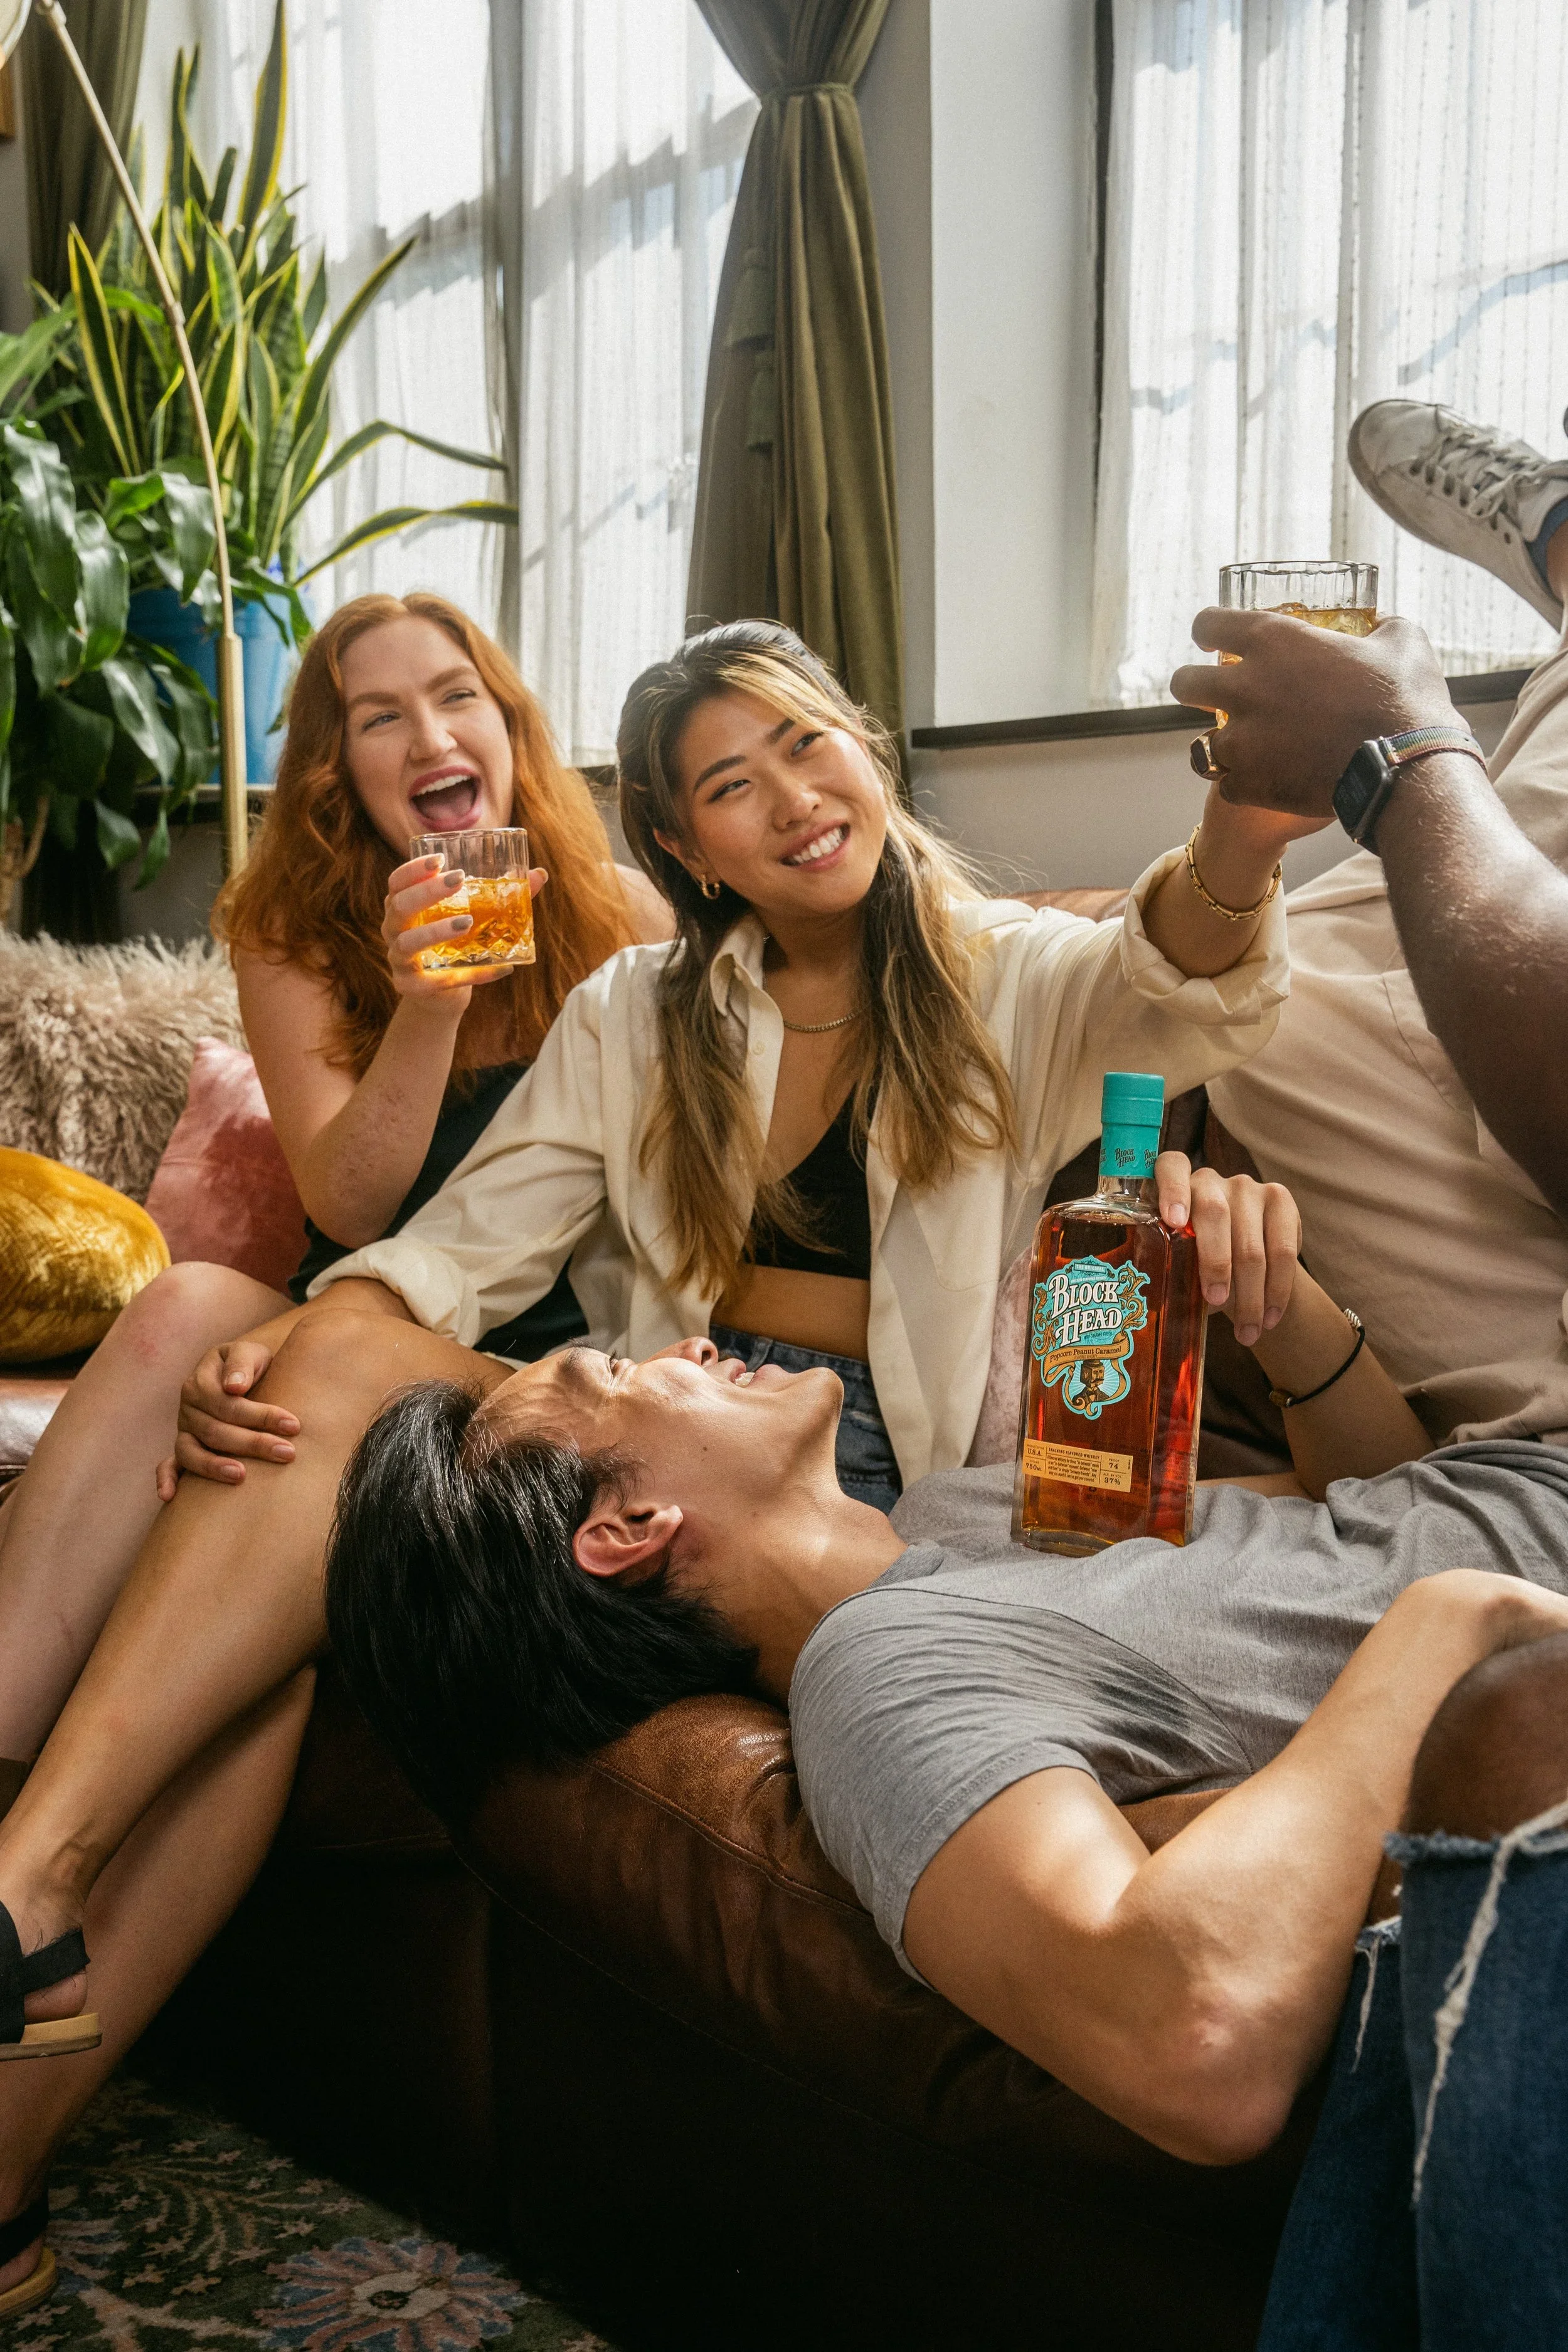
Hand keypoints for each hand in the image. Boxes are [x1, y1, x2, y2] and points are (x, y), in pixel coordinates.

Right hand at [155, 1339, 300, 1497]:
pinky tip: (170, 1496)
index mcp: (200, 1381)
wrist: (244, 1371)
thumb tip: (234, 1387)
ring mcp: (184, 1429)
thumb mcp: (249, 1352)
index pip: (228, 1404)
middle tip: (287, 1453)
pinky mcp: (184, 1447)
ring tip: (241, 1475)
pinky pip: (169, 1465)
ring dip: (214, 1466)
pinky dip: (166, 1479)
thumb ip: (242, 1363)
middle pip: (215, 1431)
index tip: (294, 1425)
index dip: (260, 1415)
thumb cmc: (251, 1363)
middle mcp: (188, 1407)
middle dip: (253, 1443)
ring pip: (191, 1451)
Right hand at [381, 854, 547, 1007]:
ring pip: (408, 943)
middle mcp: (393, 930)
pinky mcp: (411, 987)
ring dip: (436, 931)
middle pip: (400, 906)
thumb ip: (501, 896)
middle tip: (458, 879)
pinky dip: (473, 975)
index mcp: (402, 907)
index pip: (397, 882)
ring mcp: (399, 960)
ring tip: (467, 922)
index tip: (440, 859)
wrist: (441, 995)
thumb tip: (539, 874)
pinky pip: (439, 981)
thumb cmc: (455, 945)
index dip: (414, 869)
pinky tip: (502, 968)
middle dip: (427, 891)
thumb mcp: (472, 917)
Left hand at [1155, 1151, 1300, 1346]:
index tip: (1174, 1221)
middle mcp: (1210, 1180)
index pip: (1171, 1168)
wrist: (1245, 1263)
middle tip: (1216, 1302)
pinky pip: (1283, 1250)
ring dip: (1251, 1295)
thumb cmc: (1196, 1264)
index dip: (1172, 1191)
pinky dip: (1277, 1290)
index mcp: (1174, 1187)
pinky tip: (1270, 1317)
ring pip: (1251, 1243)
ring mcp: (1248, 1187)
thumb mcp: (1177, 1264)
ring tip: (1247, 1332)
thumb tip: (1154, 1306)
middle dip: (1216, 1264)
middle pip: (1214, 1214)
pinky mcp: (1281, 1200)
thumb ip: (1167, 1270)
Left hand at [1171, 610, 1458, 823]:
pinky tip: (1264, 781)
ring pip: (1201, 743)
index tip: (1214, 639)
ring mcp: (1242, 741)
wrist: (1405, 769)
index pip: (1209, 624)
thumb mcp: (1402, 642)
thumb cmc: (1406, 698)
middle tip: (1213, 694)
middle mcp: (1245, 688)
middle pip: (1184, 684)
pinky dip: (1244, 784)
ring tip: (1244, 747)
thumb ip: (1380, 628)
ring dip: (1222, 743)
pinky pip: (1227, 785)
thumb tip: (1380, 627)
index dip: (1209, 630)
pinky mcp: (1248, 785)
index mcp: (1274, 641)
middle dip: (1195, 687)